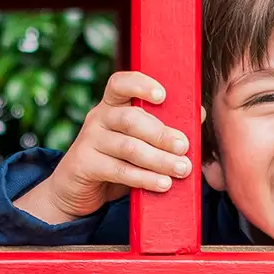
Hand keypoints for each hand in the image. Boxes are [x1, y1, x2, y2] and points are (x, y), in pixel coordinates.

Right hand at [16, 70, 192, 225]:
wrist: (75, 190)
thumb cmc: (115, 161)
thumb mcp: (137, 142)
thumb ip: (162, 128)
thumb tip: (198, 114)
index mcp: (111, 105)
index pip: (120, 83)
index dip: (140, 84)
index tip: (162, 95)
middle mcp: (98, 117)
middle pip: (130, 119)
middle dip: (161, 133)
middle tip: (184, 146)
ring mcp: (88, 140)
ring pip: (128, 147)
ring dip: (159, 159)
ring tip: (181, 169)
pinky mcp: (84, 164)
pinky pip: (118, 169)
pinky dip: (144, 178)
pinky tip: (162, 184)